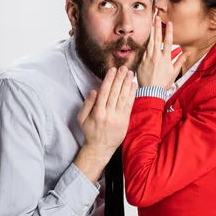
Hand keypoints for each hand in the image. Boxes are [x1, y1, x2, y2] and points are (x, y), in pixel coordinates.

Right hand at [74, 66, 136, 181]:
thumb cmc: (90, 132)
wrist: (101, 148)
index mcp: (97, 113)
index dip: (109, 80)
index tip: (112, 69)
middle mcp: (108, 114)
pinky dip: (132, 95)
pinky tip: (133, 85)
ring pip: (123, 98)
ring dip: (127, 84)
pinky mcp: (125, 121)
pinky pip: (129, 105)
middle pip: (115, 93)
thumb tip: (94, 91)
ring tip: (130, 73)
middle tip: (123, 67)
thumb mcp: (82, 119)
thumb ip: (87, 104)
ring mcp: (118, 118)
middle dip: (119, 79)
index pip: (104, 92)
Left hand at [137, 17, 190, 89]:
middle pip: (157, 39)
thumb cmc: (163, 83)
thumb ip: (180, 60)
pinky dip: (146, 43)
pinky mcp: (142, 62)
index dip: (168, 31)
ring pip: (150, 42)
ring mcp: (148, 59)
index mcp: (165, 59)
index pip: (168, 42)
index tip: (169, 23)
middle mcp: (156, 57)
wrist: (151, 91)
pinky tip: (147, 36)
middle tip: (156, 16)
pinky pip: (144, 50)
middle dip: (157, 27)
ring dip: (151, 32)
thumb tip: (188, 52)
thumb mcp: (174, 72)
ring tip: (151, 23)